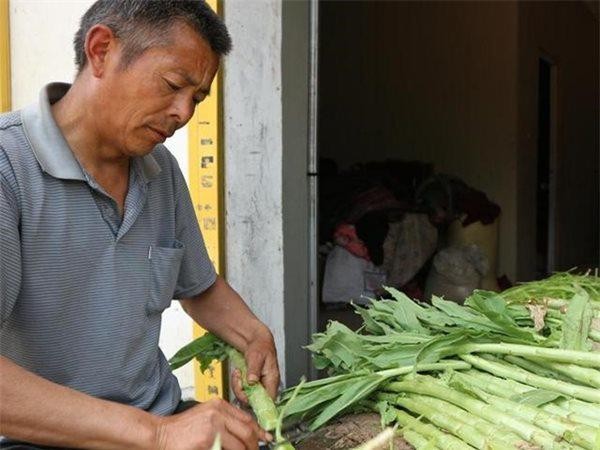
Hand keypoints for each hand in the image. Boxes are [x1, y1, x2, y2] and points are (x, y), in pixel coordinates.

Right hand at [155, 398, 269, 449]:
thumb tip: (246, 433)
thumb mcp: (206, 416)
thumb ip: (225, 420)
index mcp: (219, 405)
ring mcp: (213, 427)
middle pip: (247, 431)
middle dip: (254, 445)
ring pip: (239, 445)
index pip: (247, 418)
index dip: (259, 431)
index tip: (266, 438)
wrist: (160, 434)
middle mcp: (218, 413)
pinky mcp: (207, 442)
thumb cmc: (181, 429)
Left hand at [232, 325, 279, 401]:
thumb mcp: (256, 356)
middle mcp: (266, 386)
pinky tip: (238, 373)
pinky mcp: (252, 385)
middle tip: (238, 379)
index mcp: (272, 380)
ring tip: (238, 373)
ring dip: (238, 387)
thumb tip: (252, 382)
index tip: (246, 397)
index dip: (257, 403)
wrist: (256, 340)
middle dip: (242, 392)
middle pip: (255, 402)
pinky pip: (243, 391)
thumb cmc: (260, 346)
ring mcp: (259, 386)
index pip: (269, 401)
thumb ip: (254, 369)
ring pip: (247, 397)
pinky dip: (237, 383)